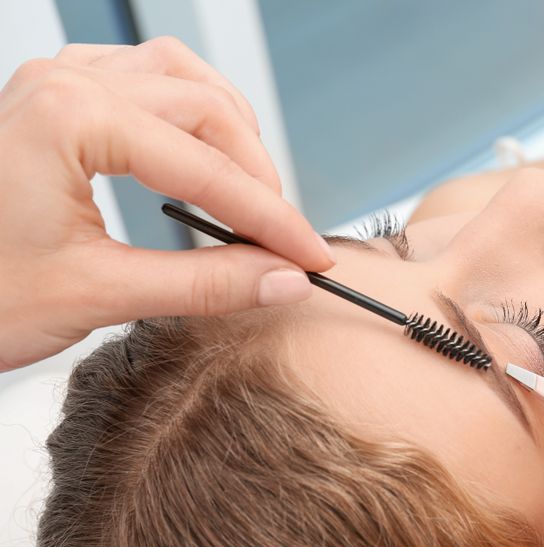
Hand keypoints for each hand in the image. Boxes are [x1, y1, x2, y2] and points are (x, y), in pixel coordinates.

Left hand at [0, 38, 334, 370]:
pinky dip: (192, 116)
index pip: (206, 168)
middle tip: (282, 240)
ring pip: (184, 80)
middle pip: (207, 110)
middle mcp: (64, 83)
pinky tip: (203, 155)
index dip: (271, 219)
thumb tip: (280, 279)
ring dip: (232, 135)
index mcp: (67, 117)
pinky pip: (150, 80)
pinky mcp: (58, 99)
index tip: (310, 257)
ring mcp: (59, 83)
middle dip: (257, 177)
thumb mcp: (96, 294)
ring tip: (253, 195)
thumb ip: (202, 285)